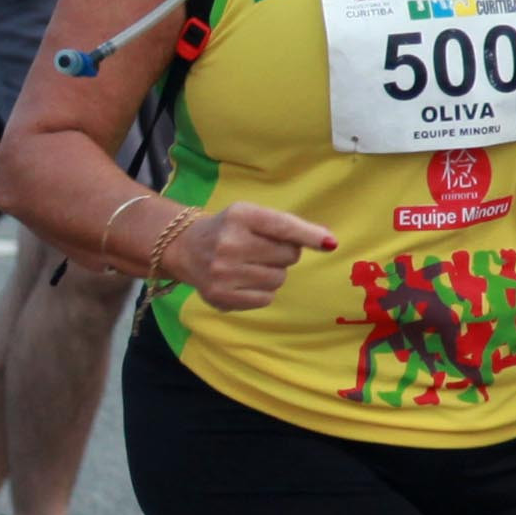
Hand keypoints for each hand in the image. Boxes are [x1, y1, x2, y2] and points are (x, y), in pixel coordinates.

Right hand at [171, 202, 333, 310]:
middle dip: (284, 254)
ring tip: (252, 265)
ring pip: (278, 279)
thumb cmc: (229, 230)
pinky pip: (265, 298)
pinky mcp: (221, 295)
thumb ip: (288, 226)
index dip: (308, 235)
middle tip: (263, 250)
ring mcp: (223, 272)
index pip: (282, 227)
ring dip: (273, 273)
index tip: (330, 243)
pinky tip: (245, 281)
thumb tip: (328, 242)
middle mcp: (229, 243)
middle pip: (287, 256)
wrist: (185, 249)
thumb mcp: (252, 216)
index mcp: (240, 215)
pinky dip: (262, 291)